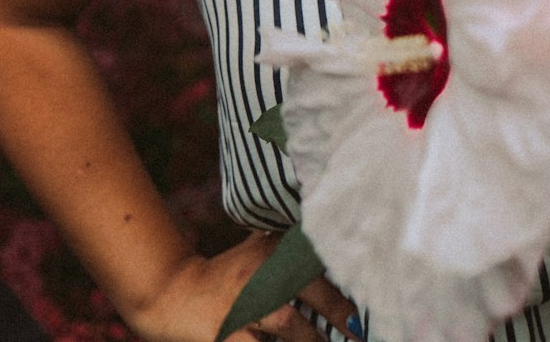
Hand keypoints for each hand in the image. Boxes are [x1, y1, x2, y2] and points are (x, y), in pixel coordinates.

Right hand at [128, 231, 358, 341]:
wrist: (176, 295)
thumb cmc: (228, 274)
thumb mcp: (256, 249)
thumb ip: (286, 241)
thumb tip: (326, 219)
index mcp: (271, 251)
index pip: (314, 257)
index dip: (345, 270)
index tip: (374, 283)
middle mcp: (260, 275)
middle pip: (307, 290)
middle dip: (339, 311)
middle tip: (361, 329)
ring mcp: (244, 308)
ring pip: (289, 325)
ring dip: (316, 339)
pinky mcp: (228, 337)